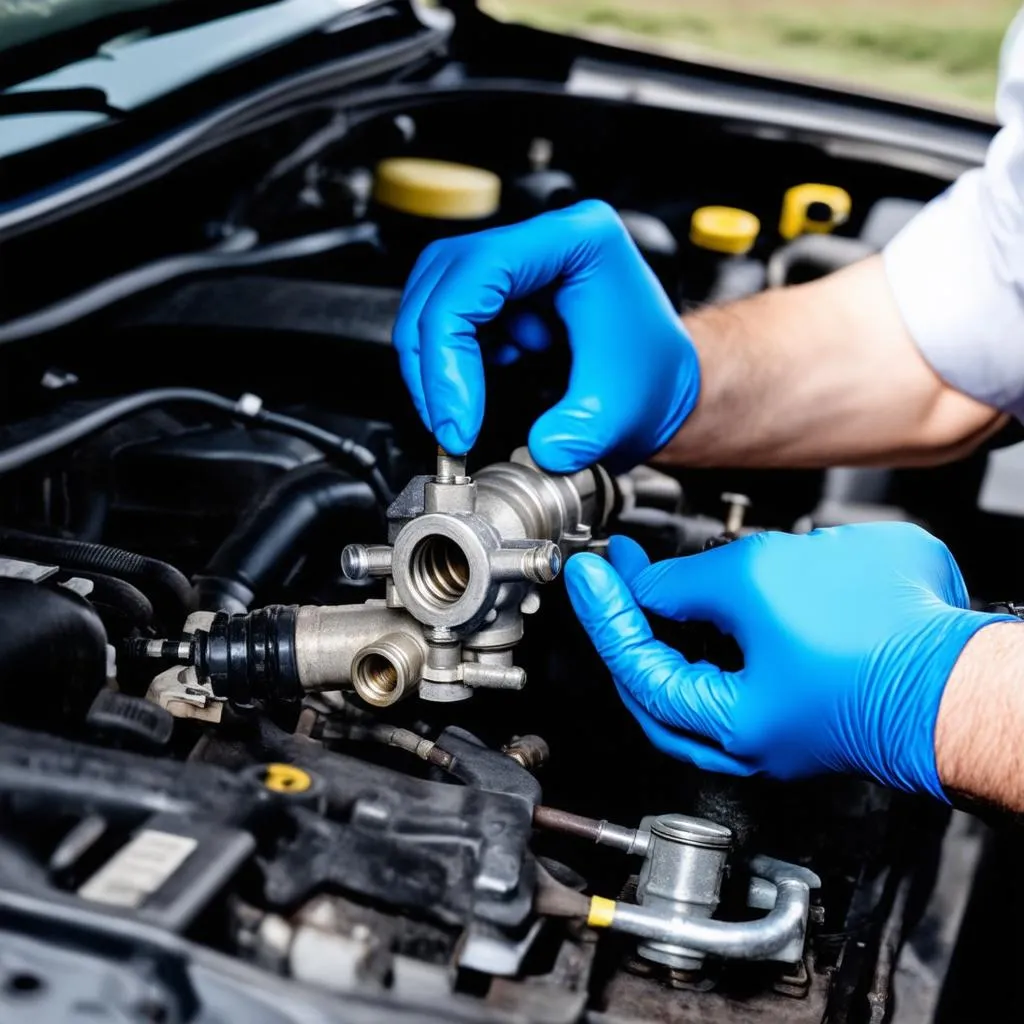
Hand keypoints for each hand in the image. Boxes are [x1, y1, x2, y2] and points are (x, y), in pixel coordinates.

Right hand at [392, 200, 698, 471]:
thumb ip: (581, 434)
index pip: (482, 270)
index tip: (459, 417)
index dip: (451, 348)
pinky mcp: (503, 292)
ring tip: (462, 411)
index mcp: (580, 240)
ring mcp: (520, 263)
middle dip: (434, 361)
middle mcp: (545, 239)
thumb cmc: (654, 381)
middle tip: (448, 425)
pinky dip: (449, 363)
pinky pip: (448, 317)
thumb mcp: (622, 414)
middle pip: (444, 279)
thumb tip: (540, 451)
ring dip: (435, 362)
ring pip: (435, 296)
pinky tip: (478, 391)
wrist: (663, 387)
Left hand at [564, 525, 1012, 798]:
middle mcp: (748, 739)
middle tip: (615, 572)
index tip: (589, 570)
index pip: (635, 664)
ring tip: (656, 573)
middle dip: (628, 622)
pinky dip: (711, 634)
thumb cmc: (880, 639)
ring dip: (669, 625)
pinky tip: (715, 594)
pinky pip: (739, 672)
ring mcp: (779, 723)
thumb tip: (652, 585)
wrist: (968, 674)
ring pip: (697, 680)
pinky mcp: (808, 701)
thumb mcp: (758, 582)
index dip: (605, 609)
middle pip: (655, 684)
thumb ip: (690, 584)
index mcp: (726, 725)